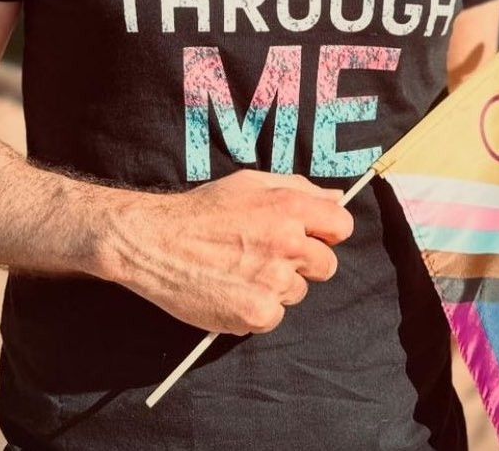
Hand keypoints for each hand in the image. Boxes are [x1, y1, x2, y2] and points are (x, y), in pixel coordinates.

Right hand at [99, 171, 353, 334]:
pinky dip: (257, 308)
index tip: (310, 236)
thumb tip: (337, 197)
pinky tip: (233, 290)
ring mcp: (274, 281)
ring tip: (242, 270)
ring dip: (278, 286)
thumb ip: (299, 189)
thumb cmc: (203, 209)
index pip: (342, 226)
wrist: (157, 242)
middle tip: (271, 256)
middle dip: (305, 262)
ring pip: (298, 292)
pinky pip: (275, 316)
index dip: (327, 232)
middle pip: (327, 265)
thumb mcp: (251, 183)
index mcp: (290, 206)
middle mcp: (288, 243)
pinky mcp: (258, 314)